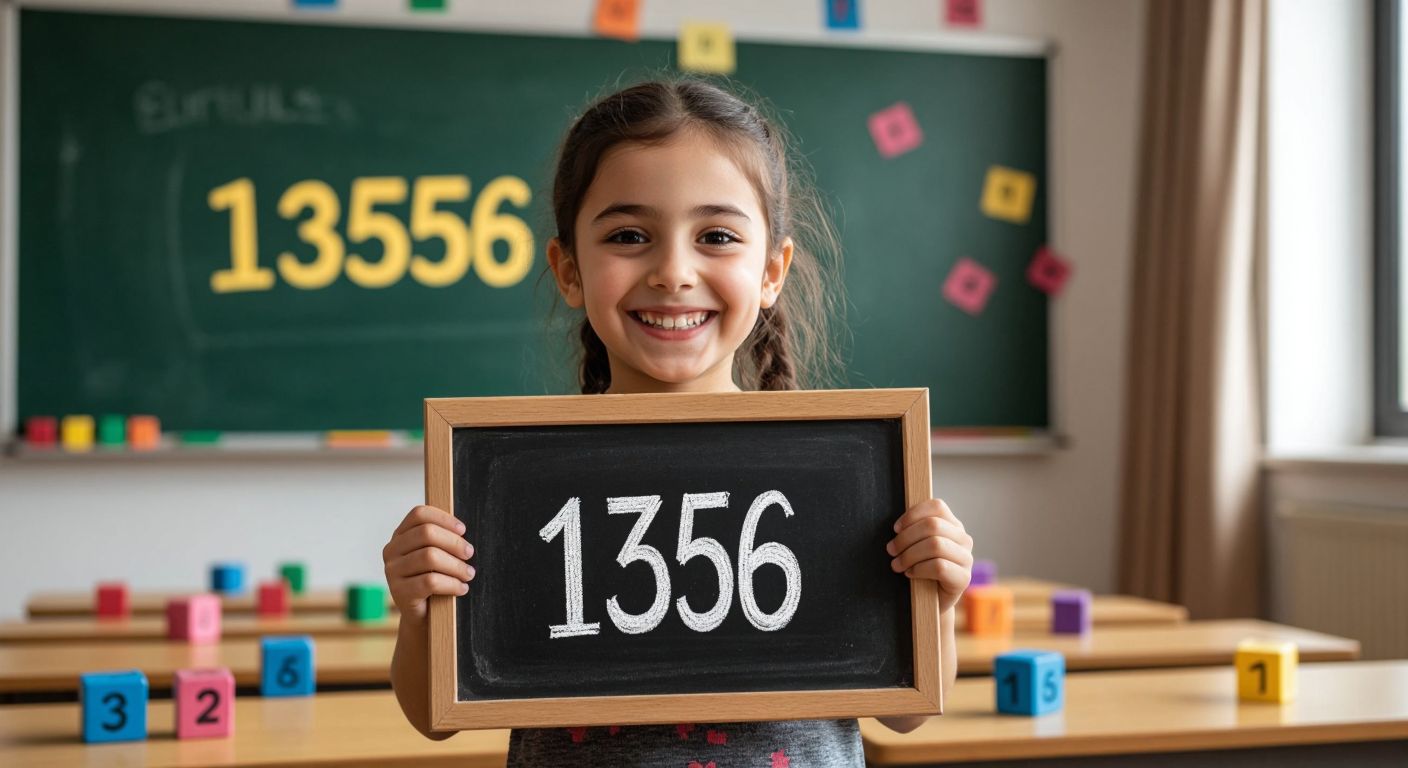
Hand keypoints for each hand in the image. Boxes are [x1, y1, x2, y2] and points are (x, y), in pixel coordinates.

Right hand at [383, 505, 474, 621]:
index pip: (419, 514)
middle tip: (470, 554)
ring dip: (456, 566)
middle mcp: (391, 550)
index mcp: (400, 536)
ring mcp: (392, 571)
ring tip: (469, 574)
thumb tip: (462, 530)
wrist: (423, 617)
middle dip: (454, 542)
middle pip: (427, 533)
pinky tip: (462, 588)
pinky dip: (452, 584)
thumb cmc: (433, 580)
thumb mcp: (435, 556)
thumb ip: (441, 540)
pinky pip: (430, 582)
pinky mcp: (399, 592)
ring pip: (430, 557)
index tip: (463, 530)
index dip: (444, 518)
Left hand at [886, 498, 972, 613]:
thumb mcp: (917, 545)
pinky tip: (910, 574)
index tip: (896, 528)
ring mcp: (966, 558)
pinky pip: (939, 566)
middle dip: (906, 537)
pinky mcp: (964, 578)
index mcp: (953, 525)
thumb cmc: (920, 569)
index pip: (937, 506)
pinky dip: (919, 569)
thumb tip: (898, 526)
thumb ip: (915, 530)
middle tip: (891, 550)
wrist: (930, 604)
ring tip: (897, 564)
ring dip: (909, 554)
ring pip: (935, 545)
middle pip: (932, 525)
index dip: (913, 514)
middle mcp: (963, 539)